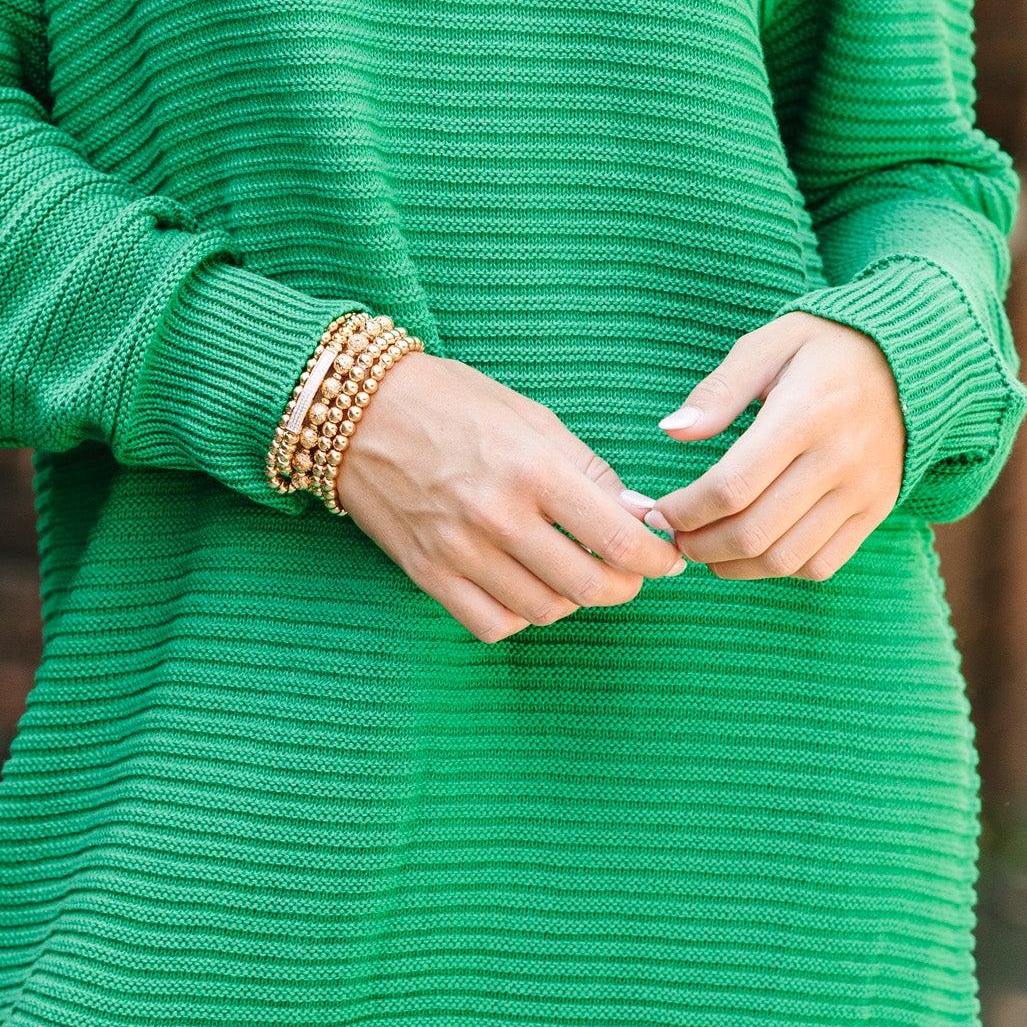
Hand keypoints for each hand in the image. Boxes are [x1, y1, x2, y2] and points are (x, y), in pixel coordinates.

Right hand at [334, 348, 689, 642]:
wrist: (360, 410)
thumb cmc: (453, 402)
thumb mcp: (532, 417)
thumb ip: (589, 470)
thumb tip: (639, 515)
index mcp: (533, 468)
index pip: (617, 539)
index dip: (656, 560)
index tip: (667, 559)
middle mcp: (497, 516)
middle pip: (587, 586)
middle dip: (624, 587)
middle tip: (630, 573)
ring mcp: (458, 550)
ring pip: (544, 611)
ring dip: (573, 600)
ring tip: (575, 572)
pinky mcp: (427, 573)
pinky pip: (492, 624)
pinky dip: (520, 616)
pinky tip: (524, 587)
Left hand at [642, 312, 905, 579]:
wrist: (910, 361)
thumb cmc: (825, 348)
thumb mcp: (769, 344)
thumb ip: (719, 391)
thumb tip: (672, 431)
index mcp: (805, 414)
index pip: (733, 486)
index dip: (685, 510)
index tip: (658, 511)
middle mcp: (838, 460)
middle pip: (754, 531)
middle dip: (700, 545)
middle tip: (675, 536)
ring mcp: (861, 491)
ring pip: (785, 558)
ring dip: (732, 565)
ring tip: (705, 549)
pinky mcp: (875, 510)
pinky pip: (822, 564)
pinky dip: (778, 569)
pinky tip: (753, 550)